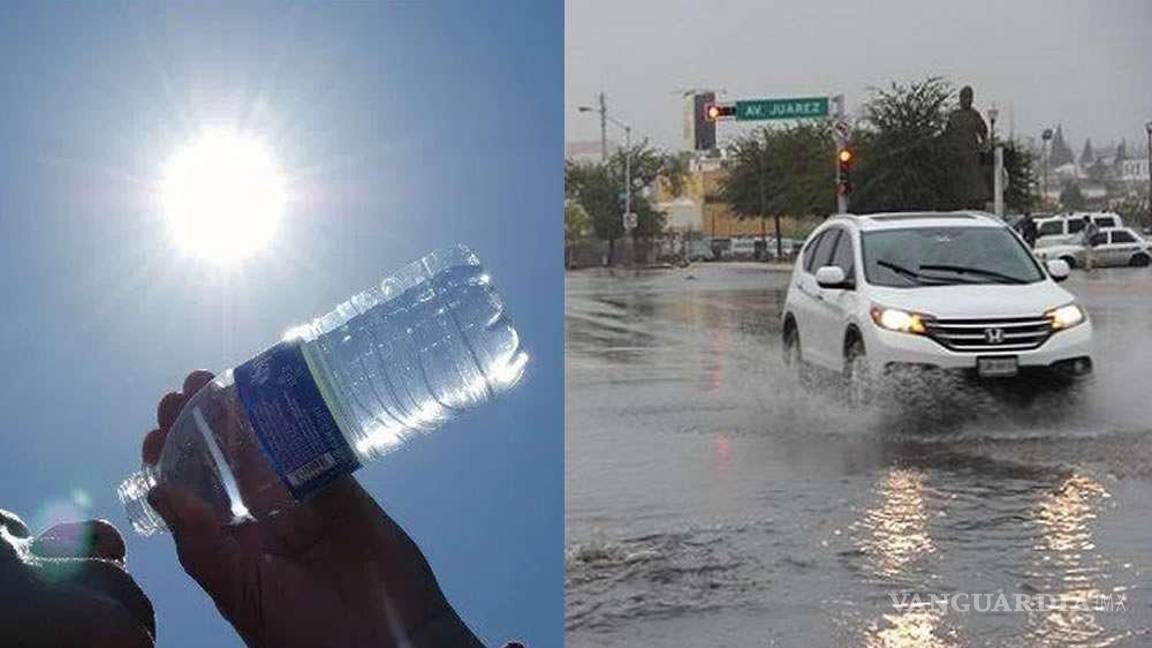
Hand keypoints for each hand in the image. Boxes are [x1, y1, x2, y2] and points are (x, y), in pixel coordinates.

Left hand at [143, 371, 482, 647]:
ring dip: (247, 414)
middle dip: (204, 422)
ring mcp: (305, 503)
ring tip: (226, 377)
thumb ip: (202, 545)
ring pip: (270, 448)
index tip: (158, 425)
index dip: (171, 458)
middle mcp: (262, 520)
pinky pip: (319, 451)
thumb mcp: (241, 593)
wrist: (386, 644)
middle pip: (227, 461)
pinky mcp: (344, 492)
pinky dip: (304, 423)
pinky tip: (288, 396)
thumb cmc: (304, 632)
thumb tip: (157, 491)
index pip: (191, 493)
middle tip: (189, 385)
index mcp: (230, 547)